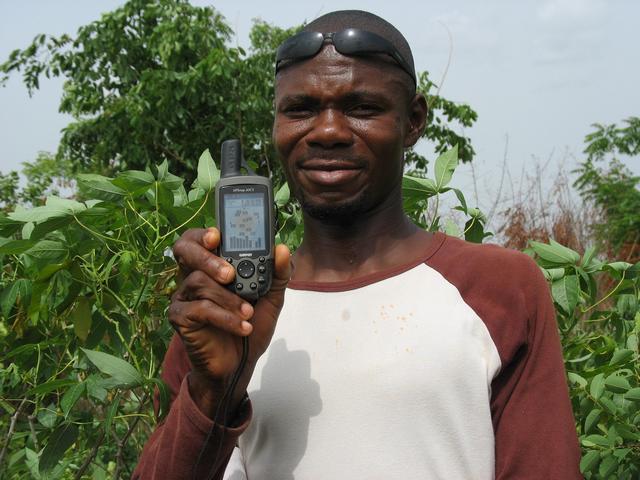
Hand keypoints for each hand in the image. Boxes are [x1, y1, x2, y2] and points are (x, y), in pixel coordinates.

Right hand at [169, 227, 290, 418]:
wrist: (239, 364)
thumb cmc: (250, 326)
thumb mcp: (271, 299)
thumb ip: (277, 274)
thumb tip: (282, 249)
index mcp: (212, 266)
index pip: (200, 239)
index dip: (204, 233)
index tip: (217, 235)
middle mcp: (193, 276)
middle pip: (185, 250)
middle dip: (207, 258)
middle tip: (230, 274)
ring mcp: (183, 297)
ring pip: (199, 281)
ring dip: (229, 298)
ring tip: (248, 314)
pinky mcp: (180, 318)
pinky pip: (199, 309)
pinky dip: (225, 317)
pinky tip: (242, 327)